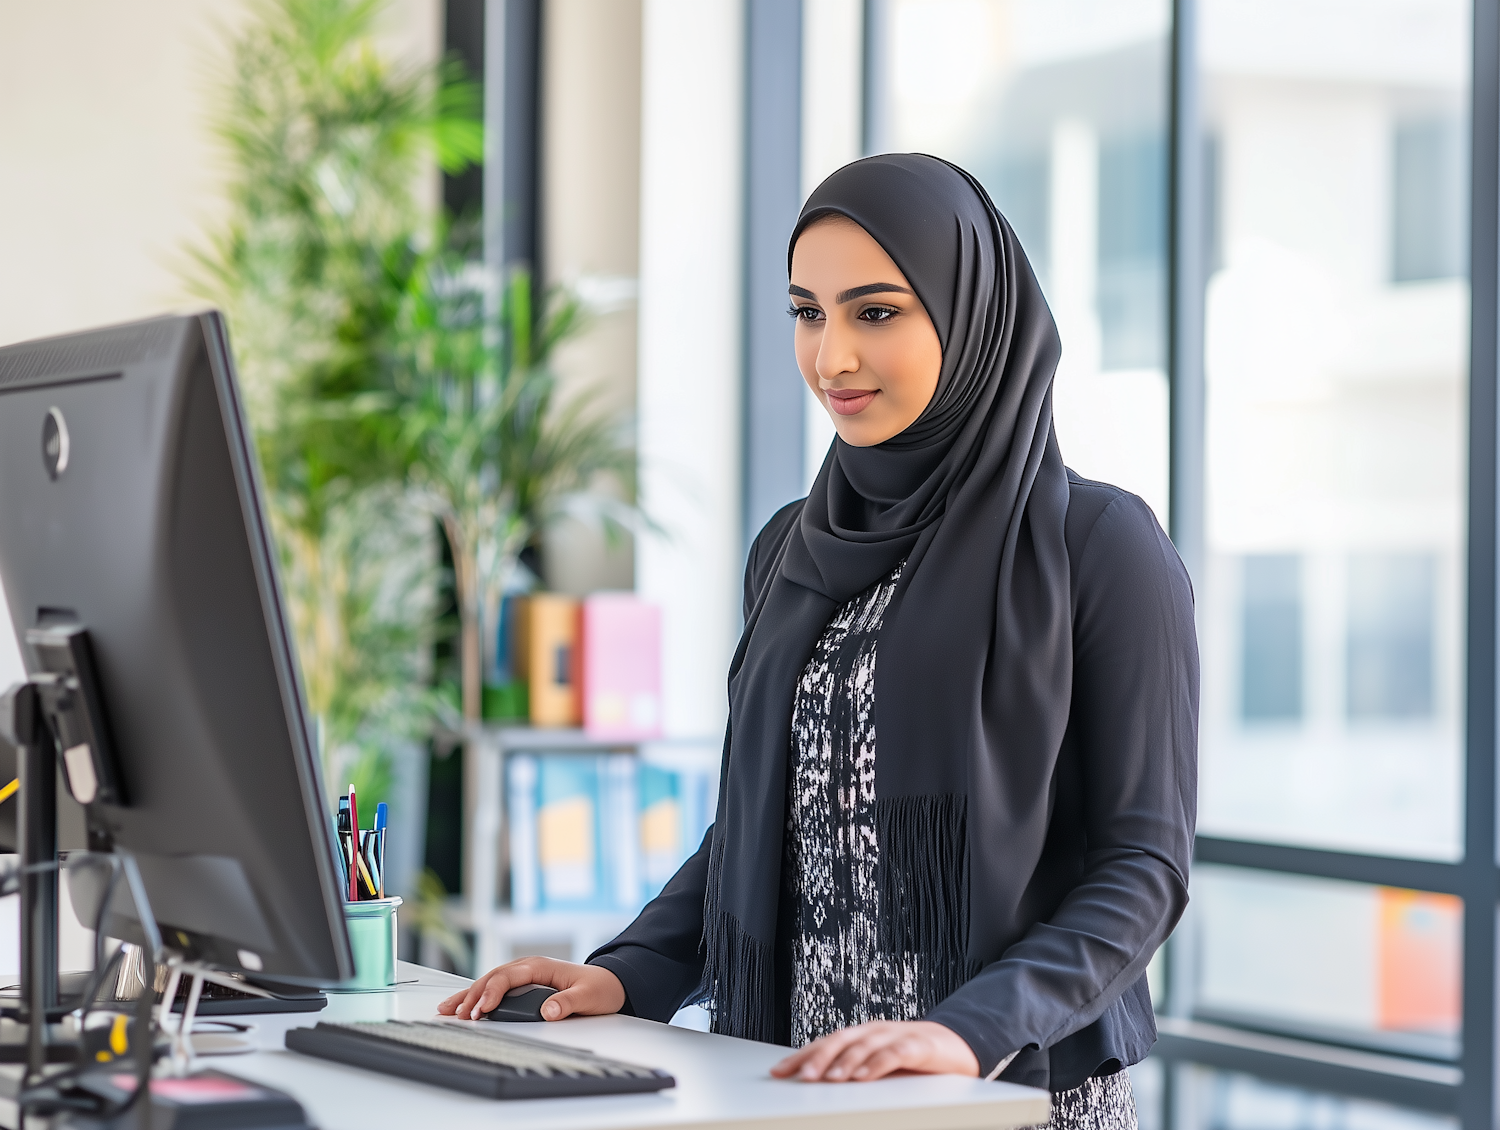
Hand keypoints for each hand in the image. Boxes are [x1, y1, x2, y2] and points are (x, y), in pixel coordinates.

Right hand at [436, 957, 625, 1021]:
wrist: (611, 983)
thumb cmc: (600, 987)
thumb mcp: (588, 996)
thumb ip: (568, 1003)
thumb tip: (549, 1011)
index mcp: (540, 965)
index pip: (508, 977)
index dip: (492, 993)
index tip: (482, 1011)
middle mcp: (528, 967)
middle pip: (491, 979)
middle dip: (472, 997)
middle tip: (457, 1016)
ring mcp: (523, 975)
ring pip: (488, 982)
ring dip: (468, 996)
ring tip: (446, 1010)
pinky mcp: (522, 985)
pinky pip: (494, 989)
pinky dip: (476, 998)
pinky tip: (463, 1007)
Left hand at [770, 1020, 979, 1082]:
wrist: (955, 1045)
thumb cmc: (910, 1058)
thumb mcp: (876, 1063)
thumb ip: (851, 1069)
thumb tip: (815, 1084)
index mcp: (860, 1036)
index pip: (824, 1043)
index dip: (801, 1056)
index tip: (778, 1072)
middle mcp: (874, 1031)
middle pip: (840, 1039)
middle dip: (818, 1057)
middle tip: (801, 1076)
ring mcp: (897, 1035)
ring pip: (865, 1045)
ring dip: (846, 1061)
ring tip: (831, 1079)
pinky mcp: (919, 1046)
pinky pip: (896, 1053)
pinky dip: (878, 1063)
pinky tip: (865, 1076)